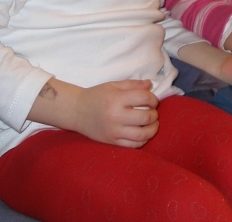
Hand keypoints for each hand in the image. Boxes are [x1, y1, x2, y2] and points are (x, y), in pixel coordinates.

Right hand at [29, 78, 159, 148]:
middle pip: (146, 118)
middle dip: (155, 114)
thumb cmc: (96, 96)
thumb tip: (150, 84)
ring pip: (141, 135)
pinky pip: (132, 145)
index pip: (144, 98)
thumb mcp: (113, 85)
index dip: (153, 99)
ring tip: (154, 124)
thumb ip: (132, 84)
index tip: (153, 101)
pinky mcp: (112, 142)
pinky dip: (143, 141)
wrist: (77, 111)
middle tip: (153, 112)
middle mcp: (116, 116)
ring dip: (153, 129)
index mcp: (117, 99)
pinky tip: (144, 134)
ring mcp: (114, 131)